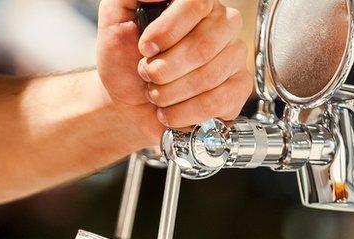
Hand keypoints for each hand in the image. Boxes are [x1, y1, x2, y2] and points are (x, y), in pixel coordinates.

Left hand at [97, 0, 251, 143]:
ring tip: (156, 94)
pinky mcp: (238, 88)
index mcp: (196, 4)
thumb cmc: (124, 60)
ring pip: (208, 77)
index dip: (167, 31)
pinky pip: (218, 101)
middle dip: (164, 70)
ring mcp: (234, 56)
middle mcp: (221, 24)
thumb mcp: (115, 19)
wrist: (127, 101)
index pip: (196, 4)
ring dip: (170, 93)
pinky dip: (185, 112)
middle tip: (147, 75)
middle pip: (203, 47)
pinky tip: (172, 111)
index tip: (145, 48)